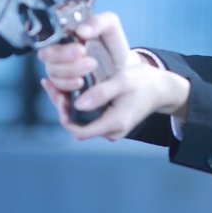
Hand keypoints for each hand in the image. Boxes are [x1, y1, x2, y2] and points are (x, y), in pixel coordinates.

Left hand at [38, 12, 189, 141]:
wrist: (160, 88)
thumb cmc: (143, 82)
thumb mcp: (122, 80)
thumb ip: (100, 93)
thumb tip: (77, 104)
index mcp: (115, 123)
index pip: (79, 131)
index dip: (65, 117)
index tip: (59, 97)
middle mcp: (111, 131)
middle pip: (77, 126)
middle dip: (62, 107)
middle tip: (51, 84)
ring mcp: (110, 129)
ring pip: (80, 121)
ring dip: (67, 104)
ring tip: (54, 83)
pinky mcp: (108, 122)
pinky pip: (87, 117)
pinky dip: (76, 104)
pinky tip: (66, 88)